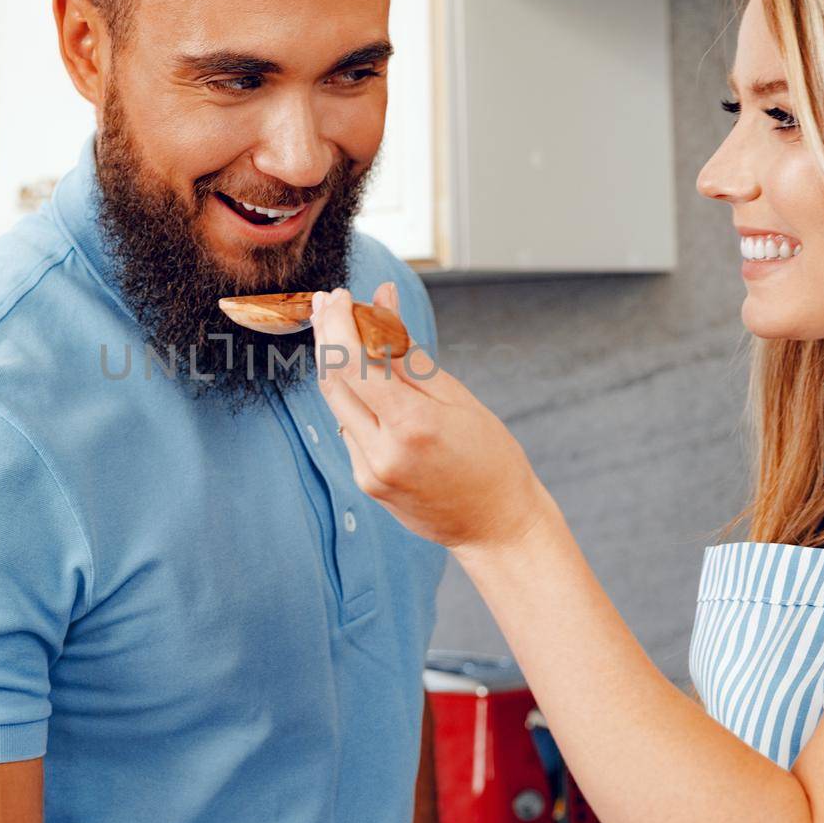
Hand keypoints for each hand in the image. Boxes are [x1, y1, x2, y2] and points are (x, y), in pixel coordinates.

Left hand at [309, 284, 554, 549]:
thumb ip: (408, 351)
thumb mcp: (457, 396)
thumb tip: (381, 300)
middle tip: (328, 302)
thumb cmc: (491, 457)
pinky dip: (353, 396)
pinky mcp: (366, 481)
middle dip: (326, 335)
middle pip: (333, 380)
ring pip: (336, 402)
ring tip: (344, 328)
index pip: (351, 362)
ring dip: (335, 363)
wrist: (496, 527)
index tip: (338, 295)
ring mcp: (369, 471)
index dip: (336, 323)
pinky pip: (349, 427)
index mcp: (412, 425)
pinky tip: (366, 378)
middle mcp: (382, 451)